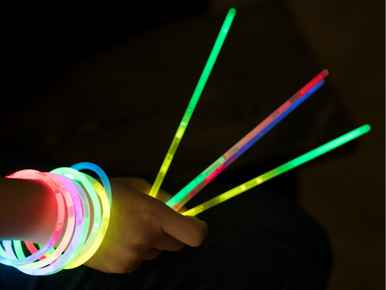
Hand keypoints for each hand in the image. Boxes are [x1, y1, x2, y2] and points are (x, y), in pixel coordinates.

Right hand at [84, 178, 207, 272]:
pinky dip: (136, 251)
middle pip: (178, 246)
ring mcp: (133, 256)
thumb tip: (180, 209)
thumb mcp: (137, 186)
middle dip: (174, 234)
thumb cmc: (104, 193)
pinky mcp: (121, 268)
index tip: (195, 223)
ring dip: (152, 242)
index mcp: (153, 215)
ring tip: (129, 228)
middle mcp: (147, 239)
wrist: (66, 214)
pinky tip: (118, 238)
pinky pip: (139, 260)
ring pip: (156, 253)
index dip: (199, 229)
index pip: (193, 234)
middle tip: (158, 223)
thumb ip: (162, 198)